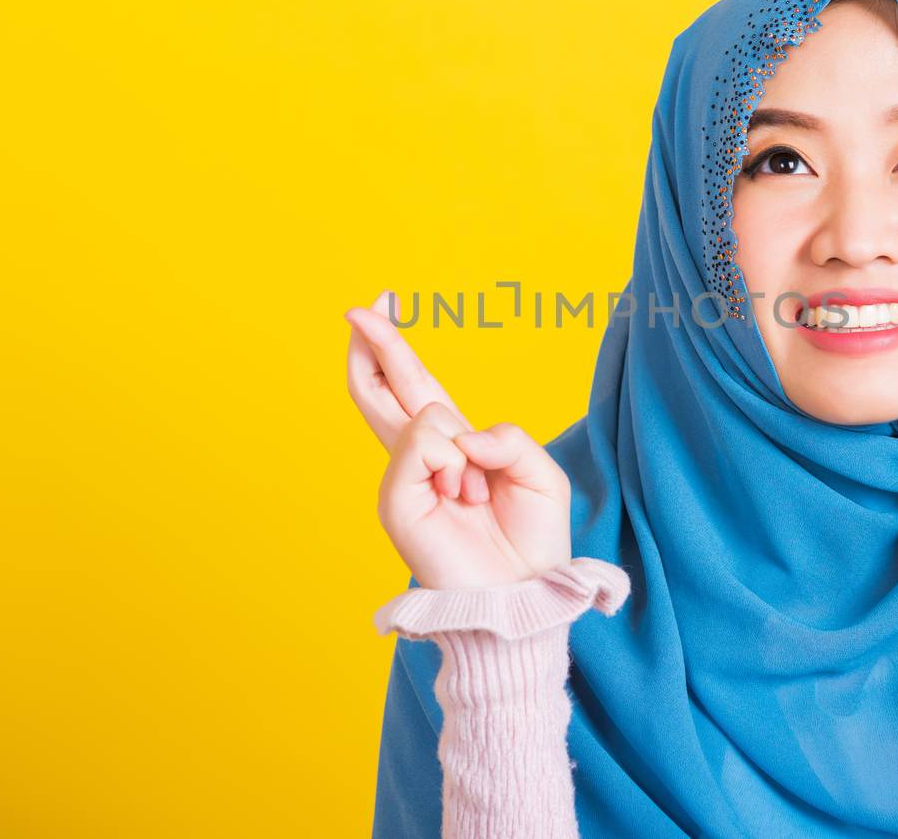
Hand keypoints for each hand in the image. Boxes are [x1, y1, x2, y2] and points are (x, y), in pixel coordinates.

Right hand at [345, 290, 571, 589]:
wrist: (522, 595)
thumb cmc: (533, 541)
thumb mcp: (540, 473)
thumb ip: (507, 436)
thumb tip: (461, 437)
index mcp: (454, 447)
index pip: (416, 387)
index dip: (396, 347)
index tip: (382, 303)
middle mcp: (422, 460)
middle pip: (383, 389)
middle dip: (373, 344)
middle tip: (358, 307)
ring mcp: (404, 479)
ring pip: (415, 414)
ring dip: (461, 447)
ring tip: (477, 494)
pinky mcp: (395, 500)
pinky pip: (421, 443)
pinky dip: (453, 462)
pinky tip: (464, 496)